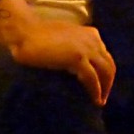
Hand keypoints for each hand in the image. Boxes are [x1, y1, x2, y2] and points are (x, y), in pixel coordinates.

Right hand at [0, 0, 116, 104]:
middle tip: (103, 97)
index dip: (105, 72)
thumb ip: (75, 48)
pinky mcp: (77, 58)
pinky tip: (94, 100)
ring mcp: (86, 48)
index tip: (103, 85)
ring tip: (99, 101)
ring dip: (105, 88)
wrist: (24, 31)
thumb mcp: (65, 40)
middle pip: (109, 64)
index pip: (105, 56)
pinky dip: (96, 90)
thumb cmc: (38, 36)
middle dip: (108, 82)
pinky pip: (92, 78)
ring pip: (105, 72)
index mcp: (91, 34)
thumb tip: (76, 66)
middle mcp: (93, 40)